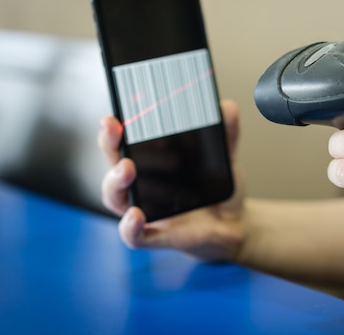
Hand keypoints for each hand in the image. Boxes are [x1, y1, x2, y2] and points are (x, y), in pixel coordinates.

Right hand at [98, 100, 246, 261]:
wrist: (234, 223)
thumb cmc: (216, 187)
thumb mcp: (223, 158)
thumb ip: (226, 134)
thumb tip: (228, 107)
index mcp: (150, 161)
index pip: (123, 141)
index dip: (114, 128)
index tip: (113, 113)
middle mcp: (141, 184)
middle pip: (113, 163)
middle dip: (109, 144)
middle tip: (113, 128)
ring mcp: (146, 211)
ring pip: (115, 198)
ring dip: (115, 182)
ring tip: (126, 168)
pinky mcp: (158, 236)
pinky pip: (135, 236)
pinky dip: (130, 227)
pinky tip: (135, 216)